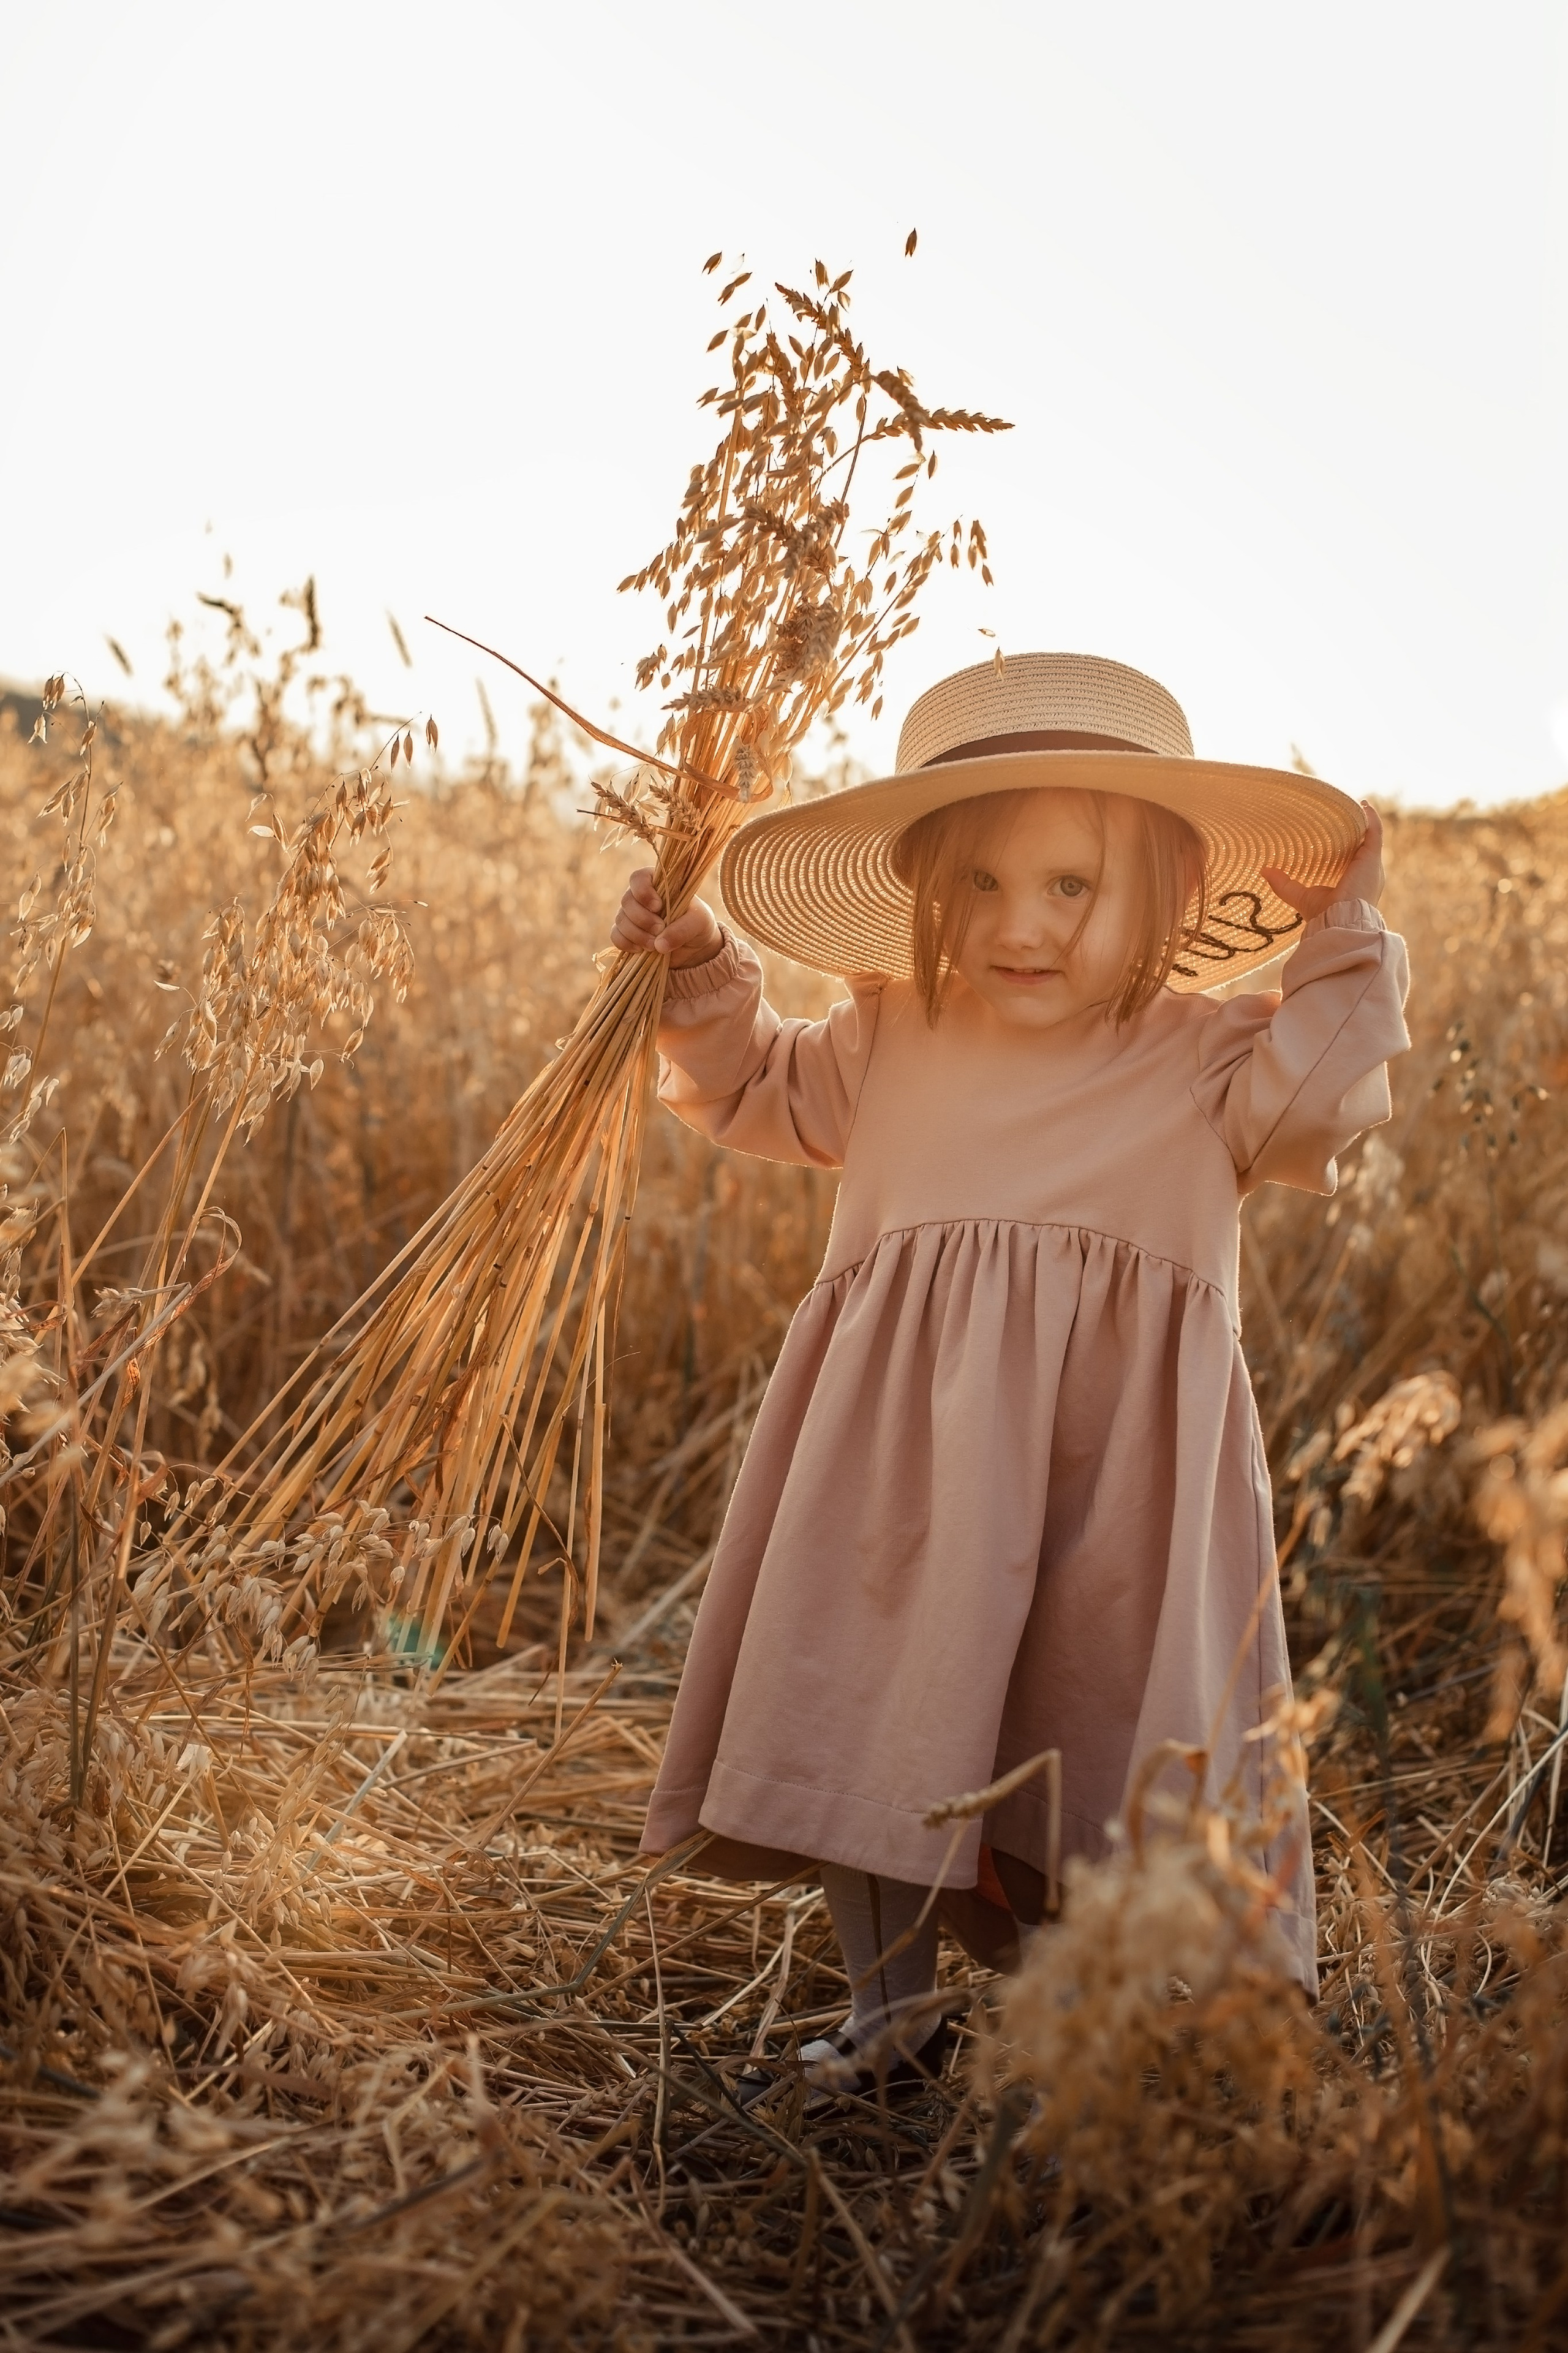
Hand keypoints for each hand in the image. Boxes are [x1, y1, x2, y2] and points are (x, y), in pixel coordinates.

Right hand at [611, 869, 723, 968]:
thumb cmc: (697, 924)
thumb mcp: (699, 922)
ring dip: (637, 934)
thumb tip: (659, 945)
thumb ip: (683, 929)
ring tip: (655, 945)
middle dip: (642, 919)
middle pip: (627, 901)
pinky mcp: (627, 934)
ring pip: (621, 920)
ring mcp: (631, 915)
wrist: (694, 947)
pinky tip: (642, 950)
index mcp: (658, 883)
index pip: (638, 877)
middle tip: (660, 929)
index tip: (658, 907)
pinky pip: (616, 936)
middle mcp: (640, 897)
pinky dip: (626, 944)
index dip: (643, 891)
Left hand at [1263, 801, 1383, 919]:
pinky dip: (1370, 818)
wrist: (1339, 920)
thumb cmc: (1323, 914)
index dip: (1346, 846)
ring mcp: (1372, 866)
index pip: (1352, 860)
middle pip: (1362, 847)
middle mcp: (1366, 874)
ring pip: (1370, 838)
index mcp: (1354, 883)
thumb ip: (1283, 884)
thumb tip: (1264, 871)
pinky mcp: (1372, 858)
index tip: (1336, 833)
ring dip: (1364, 822)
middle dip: (1355, 832)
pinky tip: (1363, 805)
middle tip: (1343, 817)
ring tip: (1355, 807)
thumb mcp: (1300, 896)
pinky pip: (1375, 832)